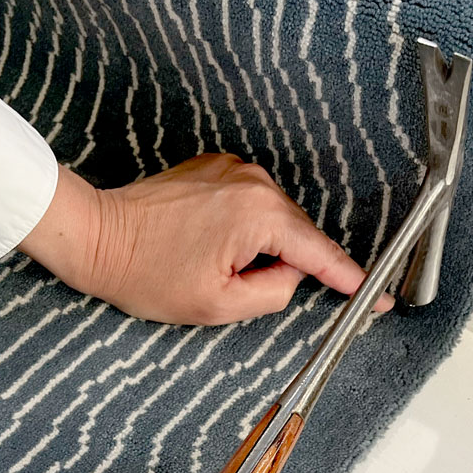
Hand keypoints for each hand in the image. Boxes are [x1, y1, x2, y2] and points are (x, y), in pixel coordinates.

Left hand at [19, 155, 393, 324]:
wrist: (96, 237)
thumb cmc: (147, 274)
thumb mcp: (217, 305)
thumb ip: (271, 295)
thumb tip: (291, 277)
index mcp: (259, 215)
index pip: (319, 254)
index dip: (349, 280)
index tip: (376, 299)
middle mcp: (253, 182)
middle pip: (294, 234)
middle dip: (279, 266)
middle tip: (236, 290)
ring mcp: (232, 168)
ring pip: (270, 221)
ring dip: (255, 248)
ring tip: (207, 268)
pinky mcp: (213, 167)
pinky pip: (247, 205)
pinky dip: (240, 229)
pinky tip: (204, 248)